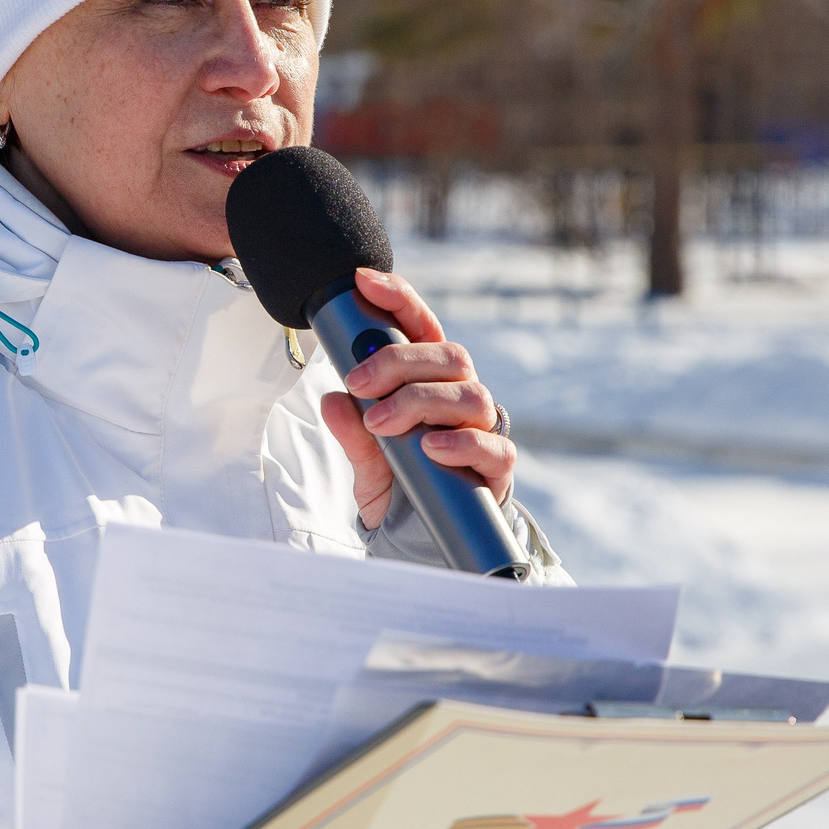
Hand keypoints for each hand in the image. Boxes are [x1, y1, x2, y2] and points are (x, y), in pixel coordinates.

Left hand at [317, 266, 514, 530]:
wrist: (417, 547)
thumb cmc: (397, 490)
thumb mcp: (364, 463)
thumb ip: (352, 433)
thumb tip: (333, 401)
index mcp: (429, 383)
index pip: (421, 329)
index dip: (398, 298)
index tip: (363, 281)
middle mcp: (459, 398)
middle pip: (448, 355)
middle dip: (399, 361)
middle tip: (359, 384)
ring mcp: (481, 430)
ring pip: (469, 393)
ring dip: (420, 401)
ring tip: (382, 424)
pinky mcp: (496, 470)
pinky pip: (492, 445)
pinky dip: (460, 441)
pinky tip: (430, 448)